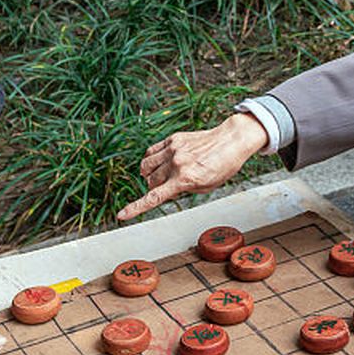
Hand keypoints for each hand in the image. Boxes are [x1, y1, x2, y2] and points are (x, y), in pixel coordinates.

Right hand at [117, 113, 268, 220]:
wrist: (231, 140)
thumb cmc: (223, 166)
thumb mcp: (206, 187)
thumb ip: (185, 190)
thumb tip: (169, 190)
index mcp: (185, 179)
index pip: (155, 197)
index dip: (136, 208)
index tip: (122, 215)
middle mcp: (176, 163)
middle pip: (150, 182)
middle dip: (154, 188)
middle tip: (167, 187)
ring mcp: (173, 149)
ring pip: (145, 166)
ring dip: (148, 175)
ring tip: (161, 175)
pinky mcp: (173, 139)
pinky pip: (151, 151)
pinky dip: (151, 159)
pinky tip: (160, 162)